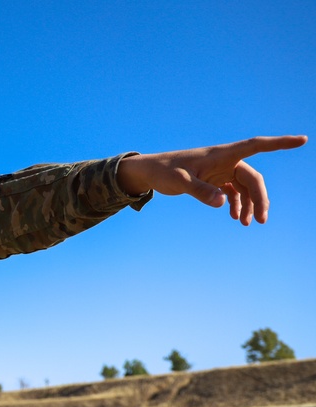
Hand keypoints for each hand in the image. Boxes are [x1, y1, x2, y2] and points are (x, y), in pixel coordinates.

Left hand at [117, 135, 306, 224]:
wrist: (150, 172)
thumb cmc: (164, 171)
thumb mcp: (179, 182)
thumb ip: (200, 191)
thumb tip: (222, 202)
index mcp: (221, 154)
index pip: (256, 145)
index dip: (280, 143)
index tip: (303, 140)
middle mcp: (225, 161)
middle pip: (252, 178)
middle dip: (260, 198)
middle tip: (260, 221)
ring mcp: (221, 171)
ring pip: (245, 188)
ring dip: (249, 205)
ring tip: (247, 224)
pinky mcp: (214, 180)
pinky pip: (233, 192)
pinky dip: (237, 204)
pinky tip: (235, 217)